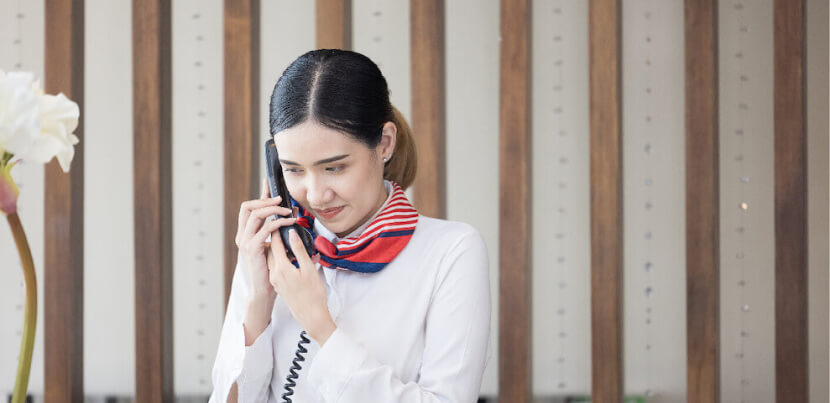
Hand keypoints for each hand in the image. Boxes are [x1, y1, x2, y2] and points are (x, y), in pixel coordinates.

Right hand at [235, 178, 296, 298]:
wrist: (264, 290)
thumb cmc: (271, 269)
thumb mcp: (273, 246)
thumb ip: (276, 232)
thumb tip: (290, 215)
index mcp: (245, 233)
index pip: (249, 208)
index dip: (259, 195)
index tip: (269, 183)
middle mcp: (242, 235)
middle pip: (248, 206)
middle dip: (265, 199)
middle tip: (282, 199)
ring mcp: (245, 242)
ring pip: (255, 215)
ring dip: (273, 209)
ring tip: (288, 211)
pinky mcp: (252, 249)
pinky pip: (265, 229)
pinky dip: (278, 223)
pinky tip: (290, 222)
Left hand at [267, 229, 335, 345]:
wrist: (311, 316)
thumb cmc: (313, 294)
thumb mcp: (308, 269)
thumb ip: (299, 250)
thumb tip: (291, 234)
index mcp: (281, 268)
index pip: (276, 243)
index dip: (278, 230)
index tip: (280, 220)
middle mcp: (274, 274)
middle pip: (272, 250)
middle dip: (277, 237)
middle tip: (283, 226)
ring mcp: (276, 281)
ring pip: (273, 259)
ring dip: (278, 249)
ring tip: (287, 241)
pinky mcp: (279, 286)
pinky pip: (276, 267)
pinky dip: (281, 259)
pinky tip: (290, 257)